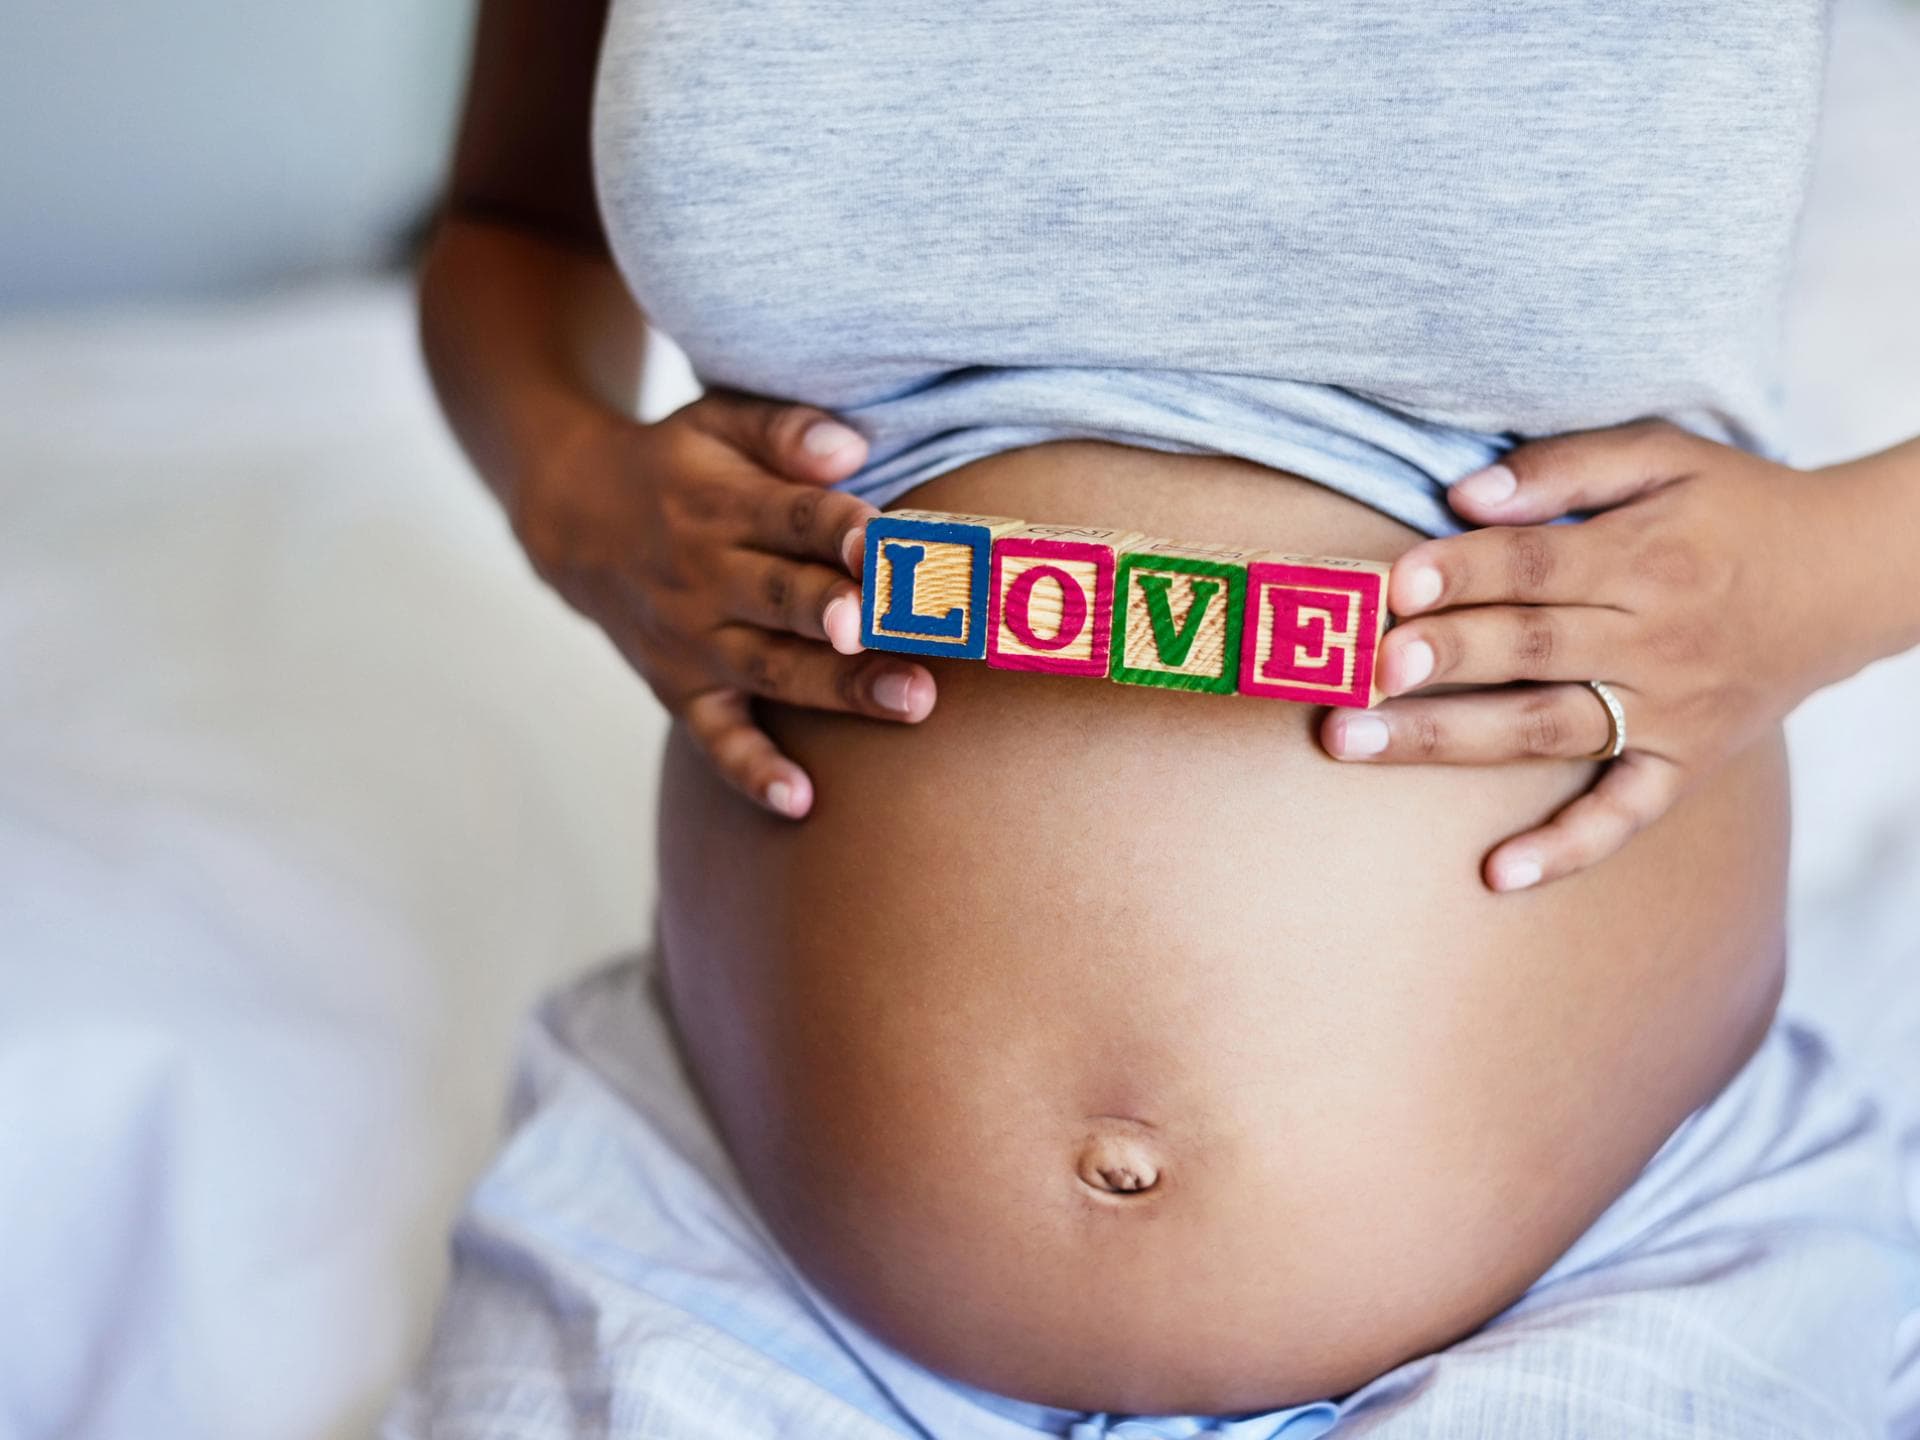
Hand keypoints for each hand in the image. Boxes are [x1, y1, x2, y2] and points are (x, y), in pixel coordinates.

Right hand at [512, 386, 934, 818]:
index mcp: (719, 502)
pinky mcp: (680, 691)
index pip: (790, 516)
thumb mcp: (719, 421)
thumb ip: (786, 429)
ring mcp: (690, 640)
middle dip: (841, 614)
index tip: (886, 542)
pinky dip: (753, 772)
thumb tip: (851, 448)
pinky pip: (716, 740)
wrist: (573, 520)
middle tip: (899, 626)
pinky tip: (800, 800)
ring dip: (838, 688)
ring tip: (912, 700)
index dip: (840, 528)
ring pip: (772, 669)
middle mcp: (702, 576)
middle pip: (784, 599)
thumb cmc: (679, 467)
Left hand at [1316, 418, 1859, 892]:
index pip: (1535, 568)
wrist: (1850, 576)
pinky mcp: (1683, 764)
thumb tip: (1463, 496)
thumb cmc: (1731, 507)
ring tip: (1354, 743)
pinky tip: (1496, 874)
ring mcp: (1668, 710)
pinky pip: (1623, 816)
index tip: (1392, 584)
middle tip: (1357, 671)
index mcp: (1645, 557)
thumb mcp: (1663, 456)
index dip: (1461, 574)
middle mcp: (1655, 640)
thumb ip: (1563, 469)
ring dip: (1445, 739)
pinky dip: (1565, 849)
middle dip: (1438, 659)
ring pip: (1545, 730)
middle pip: (1529, 650)